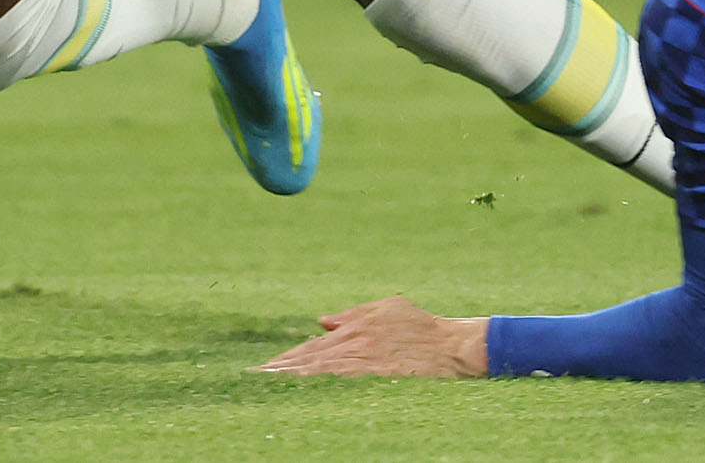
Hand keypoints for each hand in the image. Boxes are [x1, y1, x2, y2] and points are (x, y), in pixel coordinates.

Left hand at [254, 297, 489, 377]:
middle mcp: (354, 345)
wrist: (452, 347)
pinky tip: (302, 396)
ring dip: (291, 380)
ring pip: (319, 374)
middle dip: (280, 370)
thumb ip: (352, 314)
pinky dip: (318, 389)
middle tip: (252, 379)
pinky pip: (340, 386)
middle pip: (308, 360)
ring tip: (267, 387)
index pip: (311, 346)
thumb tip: (323, 321)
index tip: (261, 368)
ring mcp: (364, 364)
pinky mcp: (375, 379)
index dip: (285, 358)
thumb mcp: (387, 308)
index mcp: (354, 328)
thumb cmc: (422, 326)